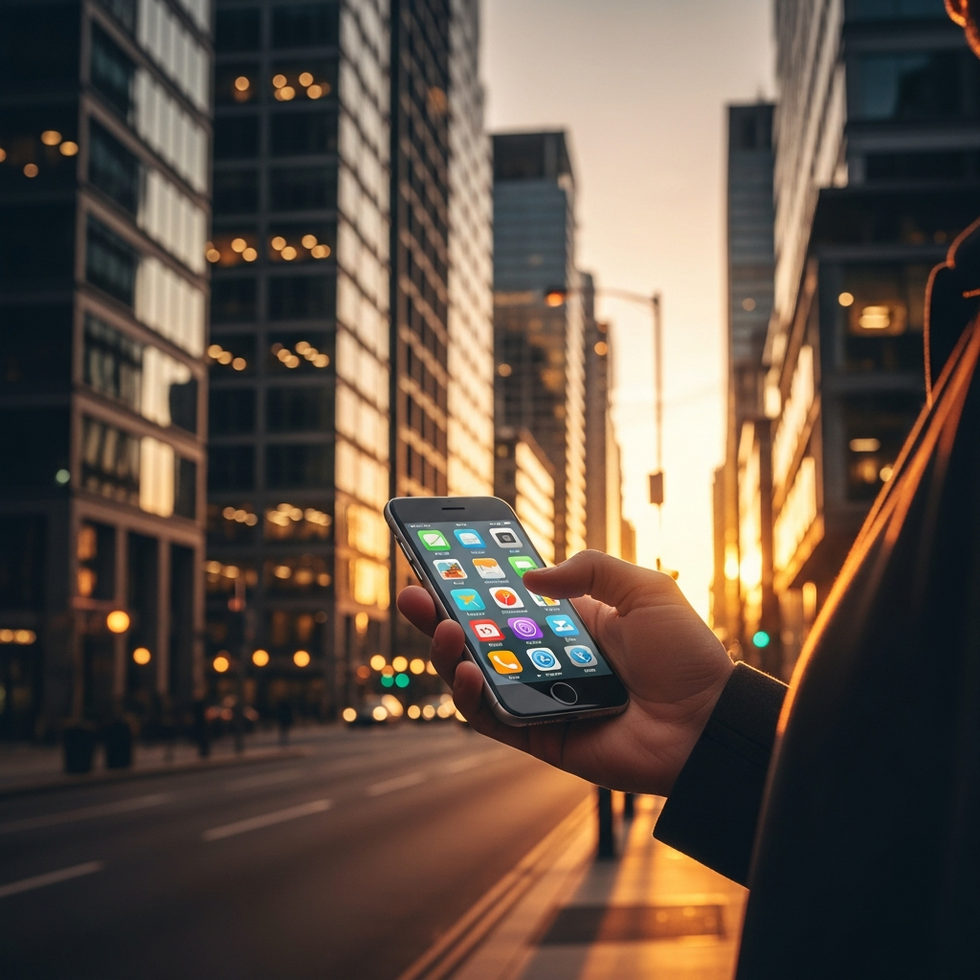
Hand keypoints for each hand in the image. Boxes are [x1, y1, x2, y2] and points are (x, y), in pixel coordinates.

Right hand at [396, 550, 733, 794]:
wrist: (709, 722)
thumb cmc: (686, 656)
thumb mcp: (644, 590)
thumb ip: (590, 570)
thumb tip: (529, 577)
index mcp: (570, 626)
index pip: (509, 602)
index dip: (474, 583)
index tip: (443, 559)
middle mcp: (547, 661)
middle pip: (480, 637)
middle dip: (441, 613)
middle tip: (413, 590)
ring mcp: (540, 698)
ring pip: (476, 676)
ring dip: (447, 651)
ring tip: (439, 625)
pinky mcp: (539, 736)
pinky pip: (491, 717)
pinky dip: (469, 695)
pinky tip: (463, 668)